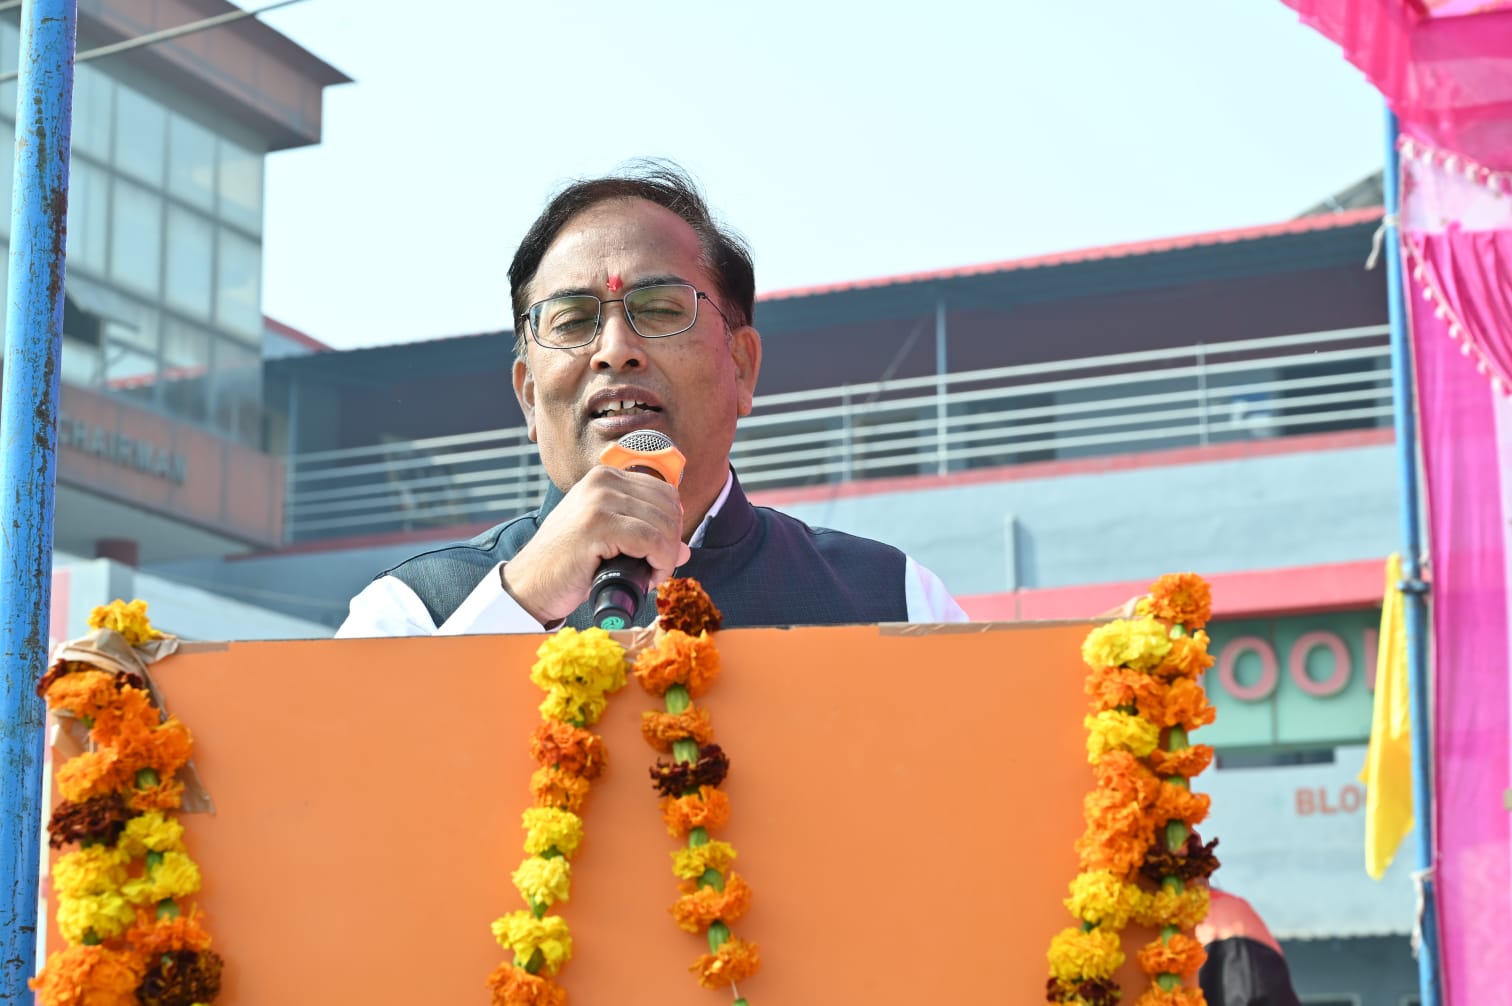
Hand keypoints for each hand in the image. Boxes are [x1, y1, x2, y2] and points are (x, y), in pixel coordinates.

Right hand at [500, 466, 690, 625]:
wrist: (529, 585)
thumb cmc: (567, 564)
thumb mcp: (608, 540)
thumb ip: (642, 534)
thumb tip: (685, 549)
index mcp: (605, 477)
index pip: (665, 493)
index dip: (672, 526)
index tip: (660, 552)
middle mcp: (603, 481)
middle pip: (669, 507)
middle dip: (671, 543)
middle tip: (656, 569)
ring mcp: (599, 500)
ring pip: (663, 526)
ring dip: (666, 557)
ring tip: (649, 575)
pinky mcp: (598, 524)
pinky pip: (651, 541)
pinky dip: (659, 564)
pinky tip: (647, 579)